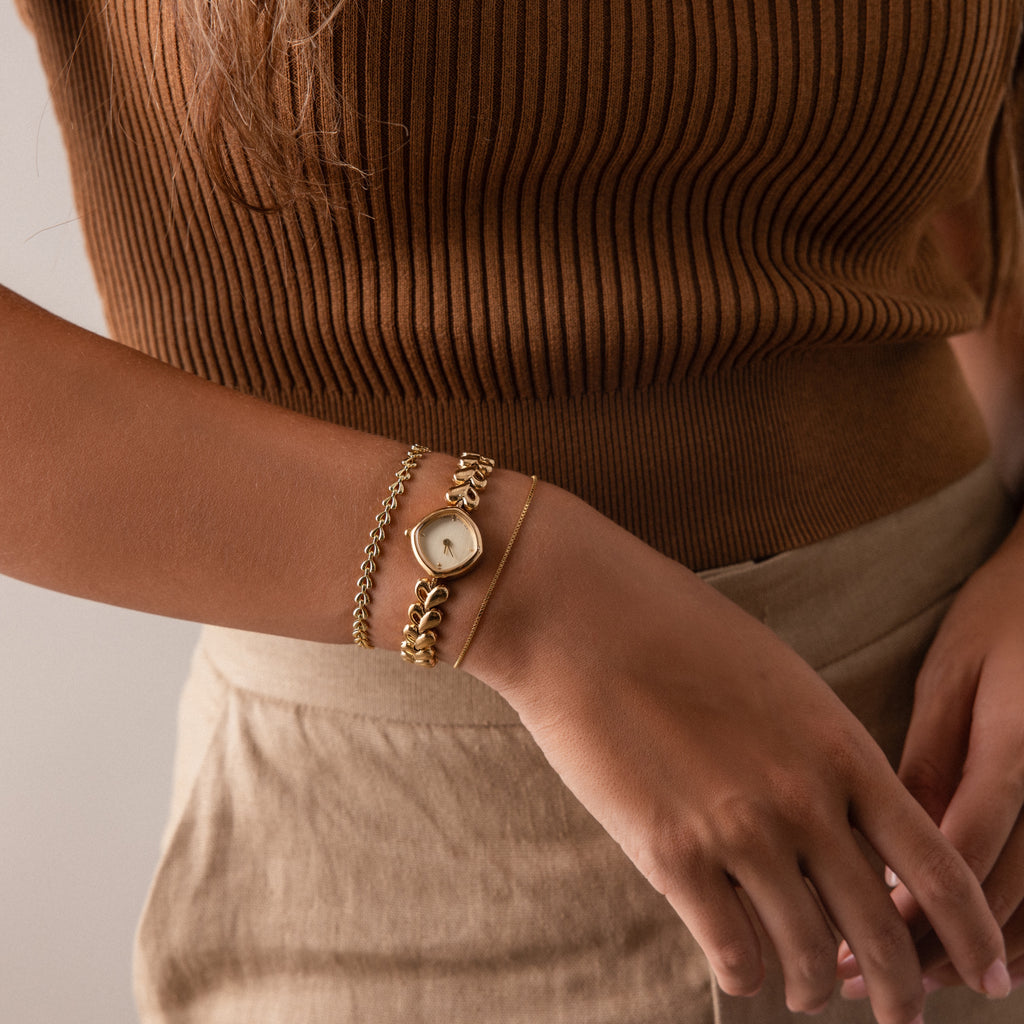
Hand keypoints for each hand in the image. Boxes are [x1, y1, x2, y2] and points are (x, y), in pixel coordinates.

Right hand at [465, 483, 1007, 1023]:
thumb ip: (819, 750)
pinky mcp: (671, 856)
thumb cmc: (675, 630)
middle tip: (901, 1012)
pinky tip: (738, 966)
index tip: (988, 972)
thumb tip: (838, 819)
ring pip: (807, 957)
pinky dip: (743, 975)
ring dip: (812, 988)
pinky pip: (731, 953)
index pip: (938, 863)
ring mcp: (739, 832)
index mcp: (840, 747)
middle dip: (902, 989)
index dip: (973, 931)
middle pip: (882, 929)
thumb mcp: (777, 679)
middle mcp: (804, 800)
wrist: (583, 618)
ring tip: (805, 991)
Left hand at [839, 514, 1023, 995]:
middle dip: (930, 945)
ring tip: (916, 979)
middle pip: (1000, 893)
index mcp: (1016, 748)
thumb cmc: (1003, 621)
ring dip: (977, 950)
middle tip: (867, 979)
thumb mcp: (953, 677)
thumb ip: (930, 757)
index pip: (960, 851)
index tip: (853, 945)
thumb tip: (891, 836)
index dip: (908, 909)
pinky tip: (992, 953)